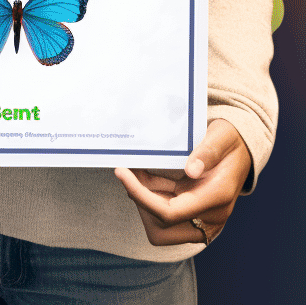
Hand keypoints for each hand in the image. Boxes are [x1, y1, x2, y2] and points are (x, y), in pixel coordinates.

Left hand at [115, 118, 251, 246]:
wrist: (243, 150)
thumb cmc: (231, 140)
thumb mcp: (221, 136)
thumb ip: (207, 151)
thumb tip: (192, 169)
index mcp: (217, 197)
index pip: (170, 213)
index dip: (141, 196)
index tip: (122, 172)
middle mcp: (212, 216)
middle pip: (162, 228)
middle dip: (141, 202)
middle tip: (130, 173)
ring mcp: (204, 218)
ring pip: (160, 226)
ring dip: (143, 200)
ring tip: (137, 172)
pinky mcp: (195, 214)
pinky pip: (166, 215)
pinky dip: (150, 197)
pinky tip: (145, 175)